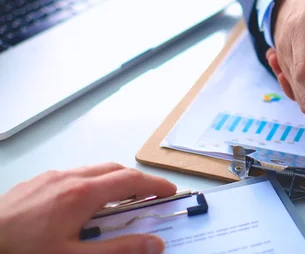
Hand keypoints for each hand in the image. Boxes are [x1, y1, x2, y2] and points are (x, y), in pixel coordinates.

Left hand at [0, 163, 176, 253]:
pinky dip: (91, 183)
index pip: (131, 181)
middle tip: (151, 197)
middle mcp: (68, 177)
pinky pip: (73, 175)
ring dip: (113, 181)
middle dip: (137, 181)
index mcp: (83, 194)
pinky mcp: (35, 182)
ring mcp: (50, 177)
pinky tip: (85, 204)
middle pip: (114, 169)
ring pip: (93, 170)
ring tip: (121, 202)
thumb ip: (119, 250)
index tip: (169, 191)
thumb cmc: (24, 252)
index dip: (155, 185)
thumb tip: (154, 244)